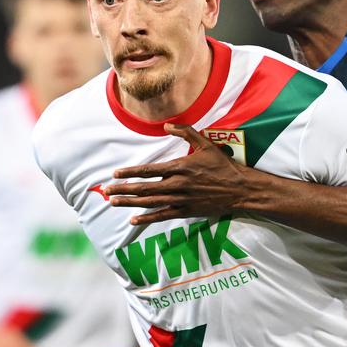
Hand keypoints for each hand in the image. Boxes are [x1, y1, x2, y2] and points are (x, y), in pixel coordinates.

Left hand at [104, 123, 252, 226]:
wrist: (240, 189)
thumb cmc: (222, 165)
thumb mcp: (206, 144)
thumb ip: (186, 133)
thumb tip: (167, 125)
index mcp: (180, 167)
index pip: (149, 170)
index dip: (130, 172)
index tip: (116, 174)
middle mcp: (177, 185)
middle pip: (144, 188)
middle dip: (123, 190)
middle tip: (106, 191)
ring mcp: (181, 200)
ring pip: (150, 203)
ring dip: (130, 203)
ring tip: (114, 203)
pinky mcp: (186, 211)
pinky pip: (163, 216)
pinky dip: (147, 218)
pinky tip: (133, 220)